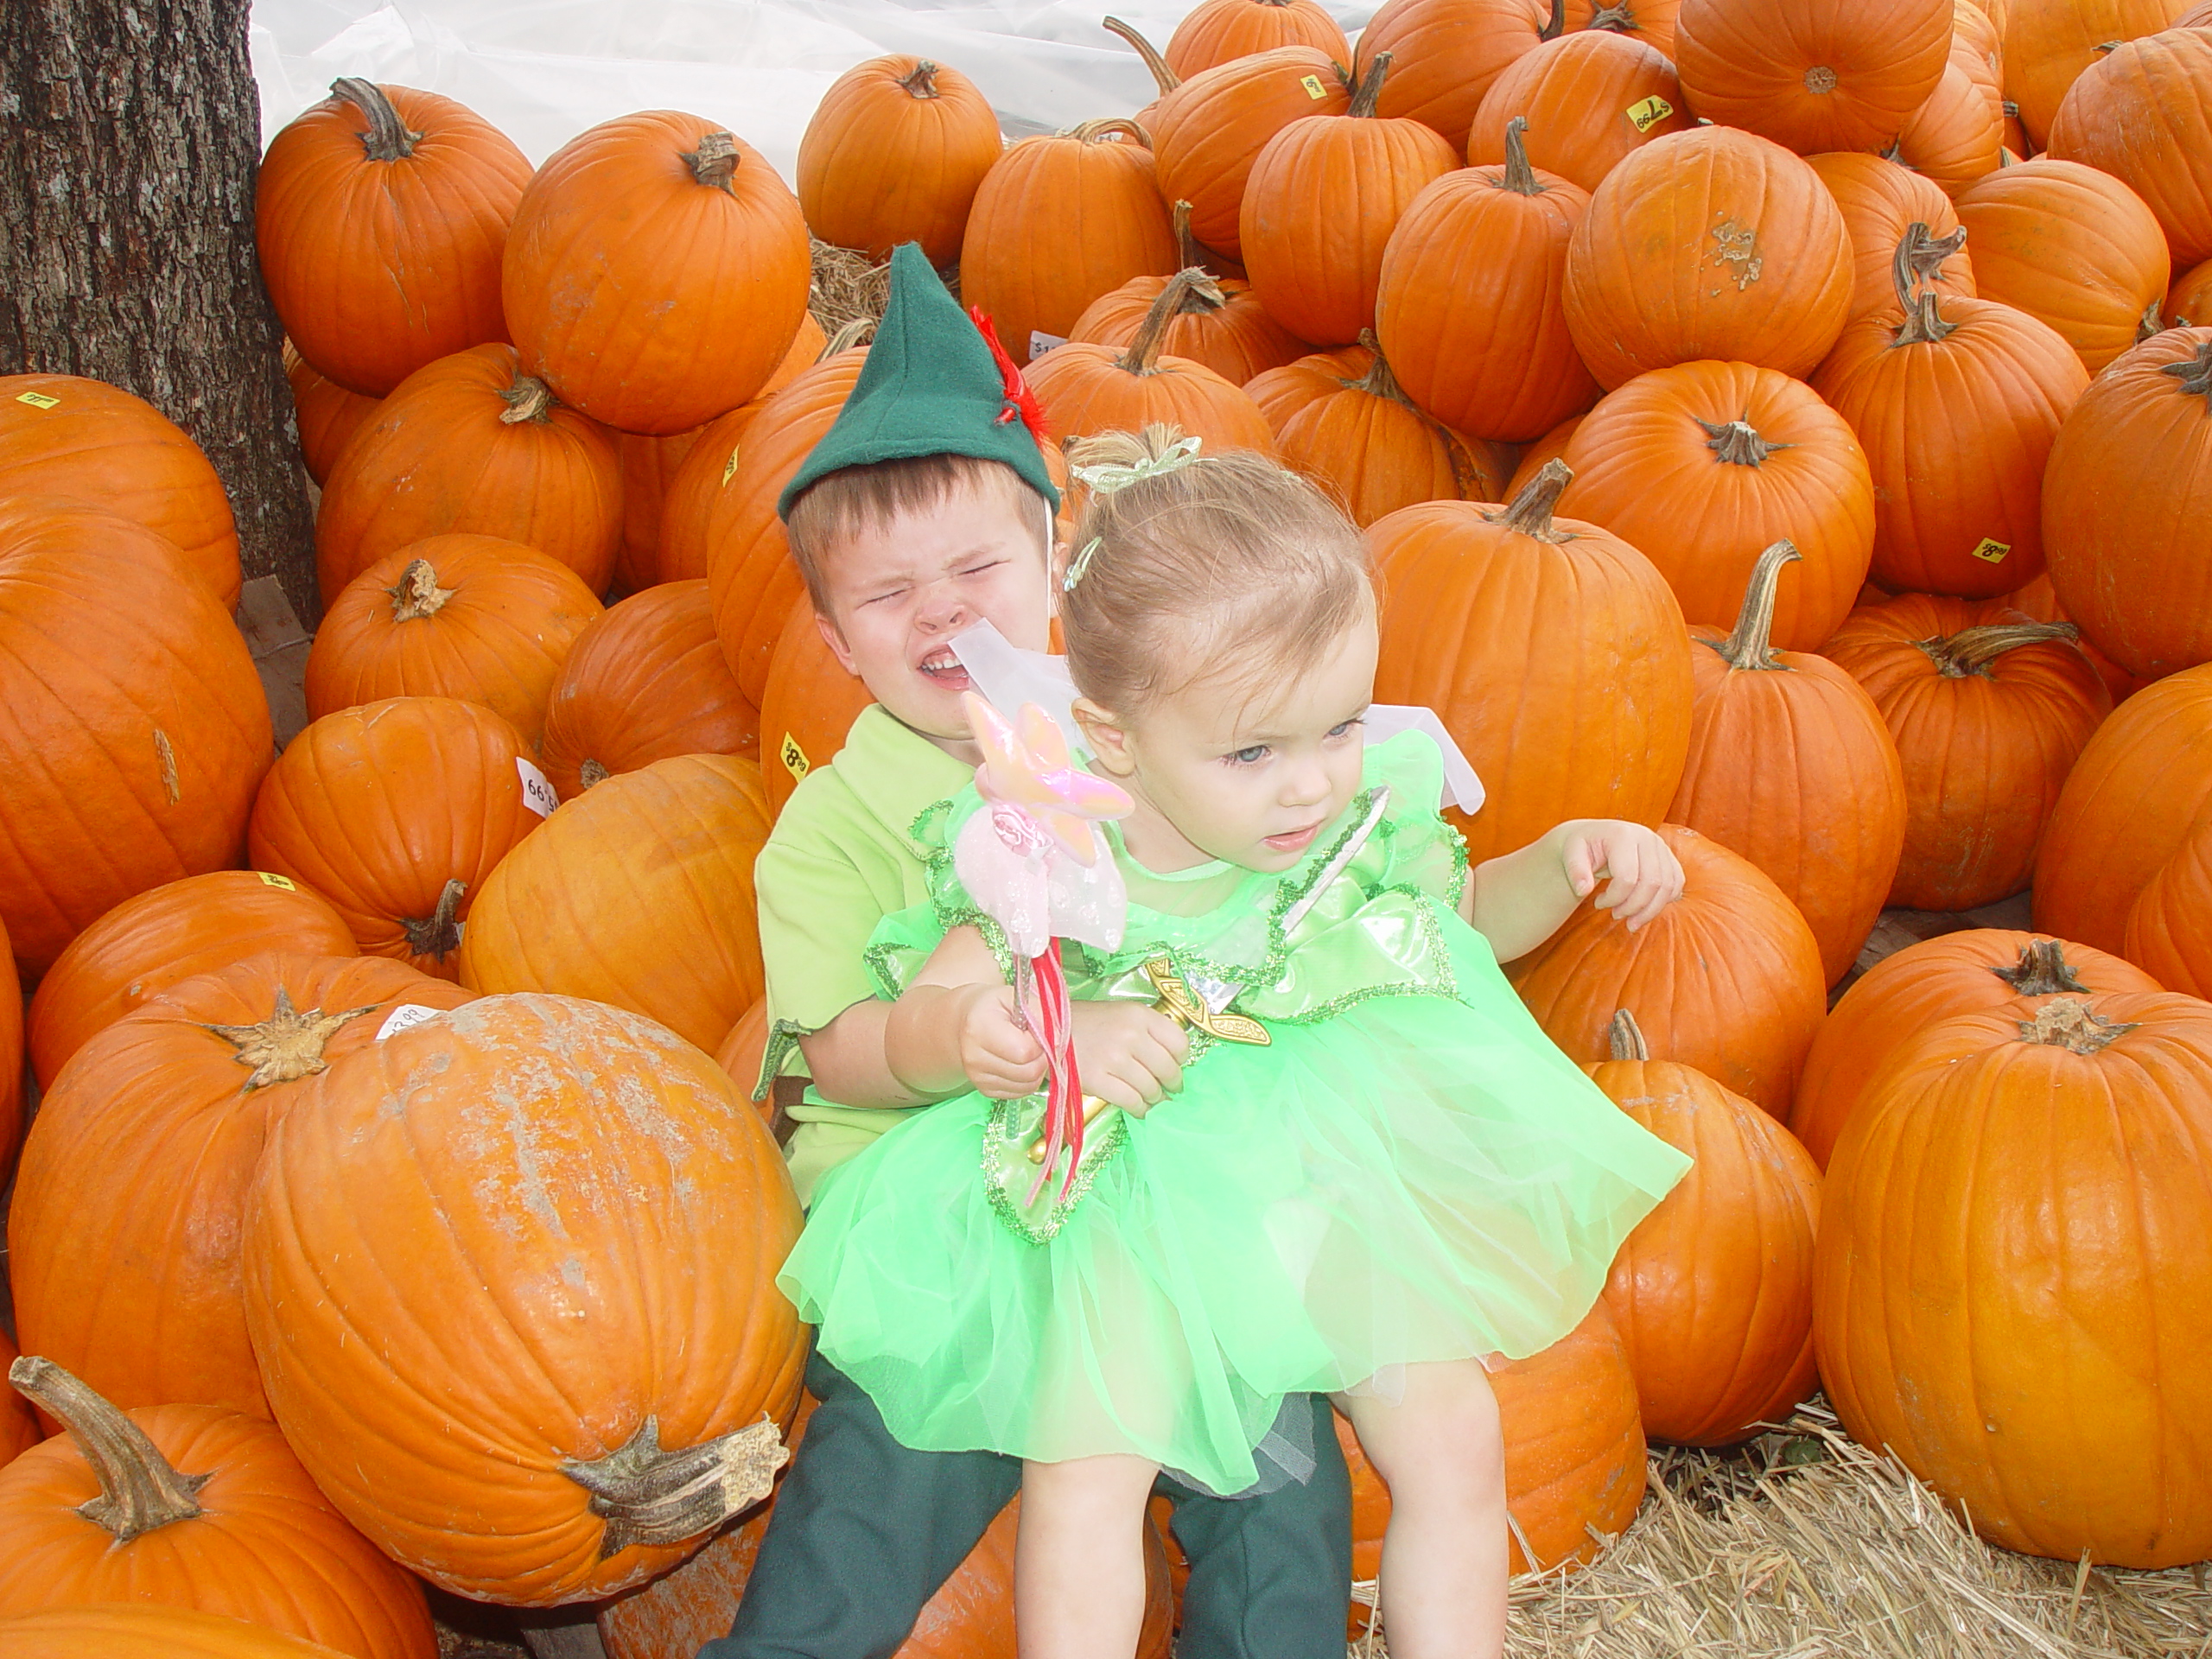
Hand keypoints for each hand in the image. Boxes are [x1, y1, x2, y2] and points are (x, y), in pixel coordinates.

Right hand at [953, 983, 1048, 1098]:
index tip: (1039, 1029)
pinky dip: (1029, 1080)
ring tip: (1030, 1050)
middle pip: (1028, 1072)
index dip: (1041, 1041)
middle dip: (1043, 1057)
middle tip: (1039, 1042)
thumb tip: (1059, 1040)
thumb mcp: (1016, 997)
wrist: (966, 1020)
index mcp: (980, 1028)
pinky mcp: (985, 1090)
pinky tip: (1021, 1062)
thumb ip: (1040, 1013)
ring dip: (1038, 1069)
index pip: (1025, 1050)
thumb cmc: (995, 1005)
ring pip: (1028, 1085)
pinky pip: (1021, 1092)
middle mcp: (974, 1057)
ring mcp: (978, 1078)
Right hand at [1070, 1000, 1188, 1115]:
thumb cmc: (1091, 1023)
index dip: (1181, 1059)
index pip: (1180, 1043)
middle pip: (1168, 1069)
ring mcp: (1114, 1059)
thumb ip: (1150, 1031)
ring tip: (1152, 1099)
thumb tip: (1175, 1061)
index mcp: (1140, 1015)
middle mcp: (1130, 1035)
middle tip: (1168, 1089)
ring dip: (1155, 1099)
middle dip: (1172, 1084)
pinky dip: (1140, 1109)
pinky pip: (1131, 1101)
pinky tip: (1139, 1108)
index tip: (1175, 1066)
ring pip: (1151, 1088)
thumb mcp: (1124, 1014)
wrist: (1050, 1029)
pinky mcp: (1098, 1080)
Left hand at [1559, 821, 1683, 931]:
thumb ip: (1575, 871)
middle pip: (1652, 883)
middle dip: (1634, 907)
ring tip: (1631, 921)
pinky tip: (1645, 910)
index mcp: (1623, 835)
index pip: (1627, 877)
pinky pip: (1676, 884)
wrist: (1595, 836)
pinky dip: (1663, 902)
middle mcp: (1647, 837)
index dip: (1614, 898)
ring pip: (1668, 886)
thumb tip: (1583, 890)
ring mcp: (1661, 846)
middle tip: (1616, 916)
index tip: (1598, 903)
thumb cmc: (1582, 847)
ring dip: (1650, 911)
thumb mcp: (1571, 855)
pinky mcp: (1668, 856)